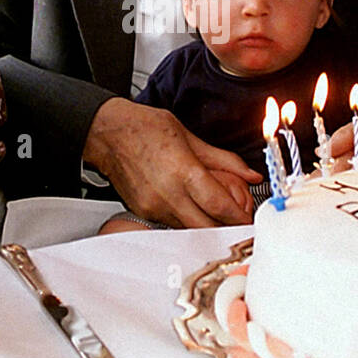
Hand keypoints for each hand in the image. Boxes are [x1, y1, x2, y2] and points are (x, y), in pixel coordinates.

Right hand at [83, 98, 260, 228]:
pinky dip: (187, 220)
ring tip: (218, 215)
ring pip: (190, 229)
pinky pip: (173, 224)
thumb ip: (222, 159)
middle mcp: (168, 193)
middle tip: (239, 222)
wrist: (106, 133)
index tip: (249, 218)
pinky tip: (192, 208)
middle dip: (227, 228)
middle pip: (206, 227)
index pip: (218, 205)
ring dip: (207, 226)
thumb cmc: (144, 128)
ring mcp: (154, 206)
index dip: (239, 216)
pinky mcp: (144, 212)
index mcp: (183, 170)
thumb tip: (250, 174)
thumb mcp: (189, 135)